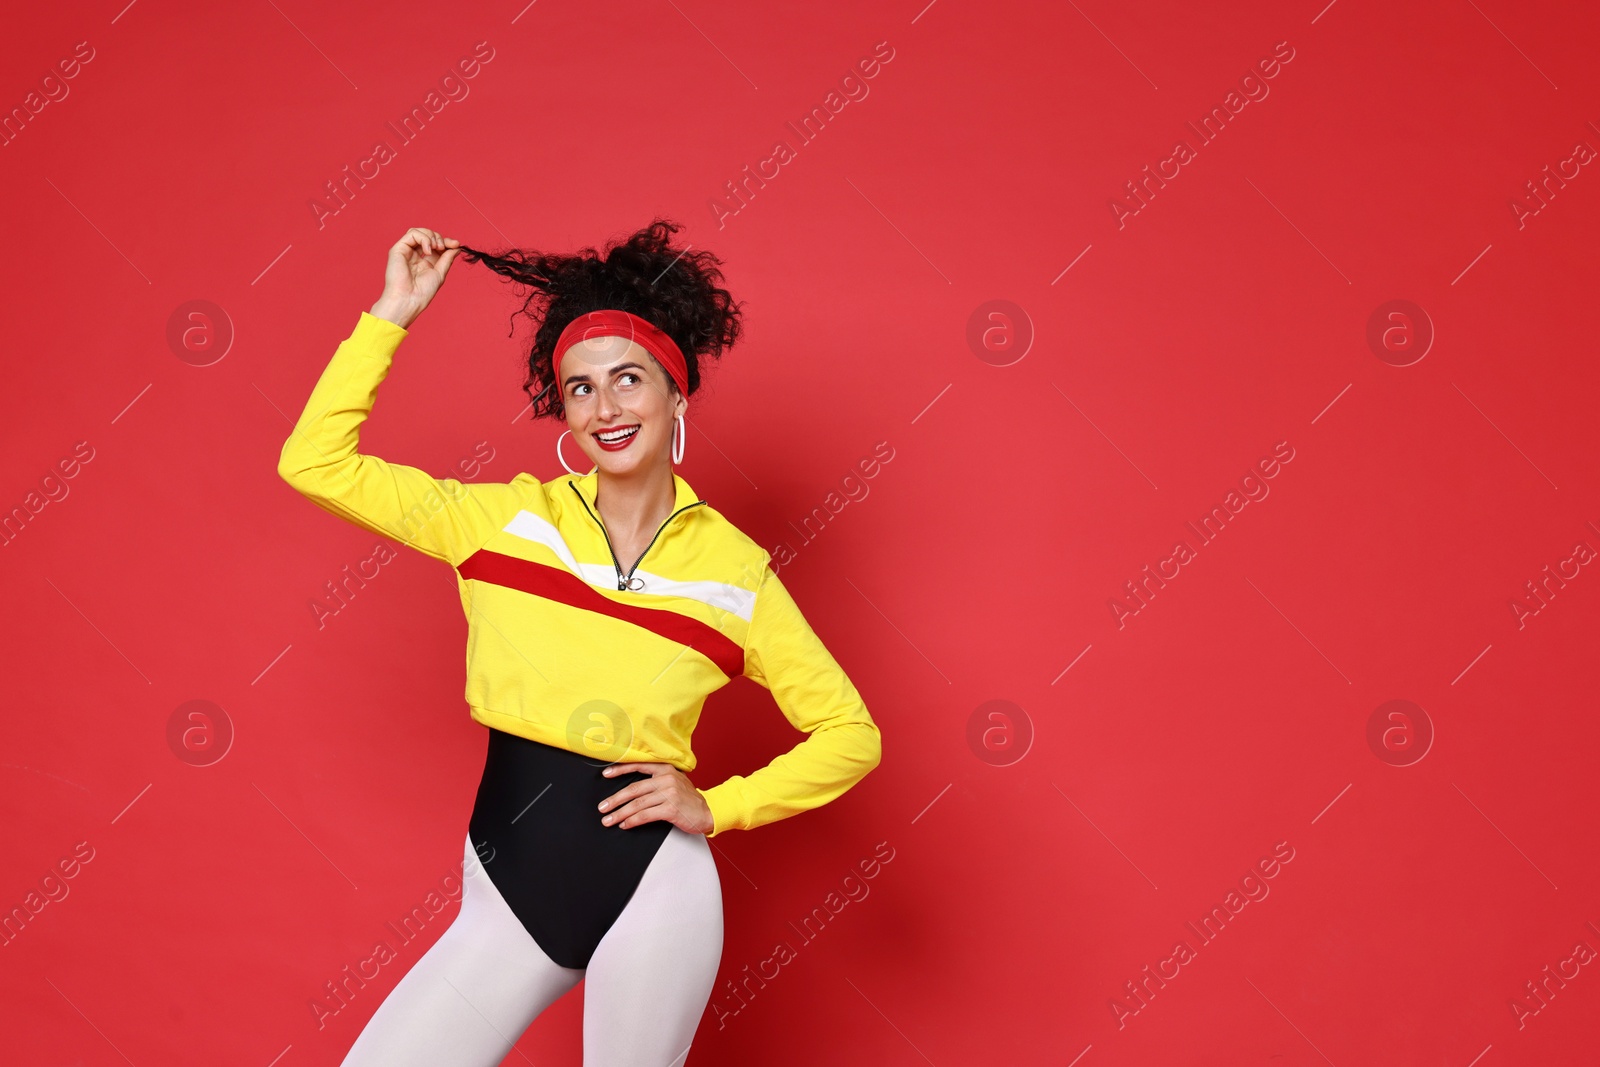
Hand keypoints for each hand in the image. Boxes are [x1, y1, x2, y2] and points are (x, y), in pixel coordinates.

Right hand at [370, 227, 461, 328]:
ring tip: (437, 247)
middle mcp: (414, 256)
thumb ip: (447, 258)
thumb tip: (457, 247)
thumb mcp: (440, 273)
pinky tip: (428, 250)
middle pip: (428, 236)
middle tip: (444, 247)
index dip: (446, 242)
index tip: (456, 244)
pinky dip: (423, 238)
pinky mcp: (398, 249)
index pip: (436, 246)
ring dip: (431, 236)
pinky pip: (412, 233)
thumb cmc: (422, 292)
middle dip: (439, 238)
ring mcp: (406, 251)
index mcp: (424, 262)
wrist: (409, 299)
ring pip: (419, 232)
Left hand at [598, 762, 713, 834]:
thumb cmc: (689, 799)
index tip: (605, 774)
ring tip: (609, 820)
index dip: (620, 770)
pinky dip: (632, 821)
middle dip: (615, 799)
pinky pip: (645, 815)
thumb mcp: (675, 782)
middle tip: (602, 807)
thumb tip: (630, 790)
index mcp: (666, 769)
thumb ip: (656, 781)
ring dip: (620, 813)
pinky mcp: (671, 809)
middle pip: (634, 789)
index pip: (638, 766)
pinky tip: (625, 825)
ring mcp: (669, 794)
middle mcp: (666, 779)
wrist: (709, 811)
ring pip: (637, 804)